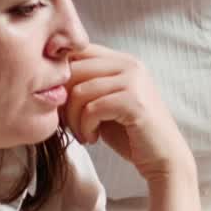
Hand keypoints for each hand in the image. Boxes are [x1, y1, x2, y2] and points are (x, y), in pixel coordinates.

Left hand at [64, 44, 190, 180]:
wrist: (162, 158)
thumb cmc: (129, 133)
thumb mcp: (103, 103)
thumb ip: (84, 86)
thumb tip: (48, 81)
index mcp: (121, 60)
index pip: (78, 52)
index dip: (61, 77)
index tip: (61, 104)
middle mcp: (129, 64)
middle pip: (74, 69)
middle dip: (63, 101)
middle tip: (69, 124)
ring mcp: (134, 81)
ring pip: (80, 91)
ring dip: (74, 119)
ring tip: (83, 134)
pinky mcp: (134, 101)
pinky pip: (93, 108)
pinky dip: (86, 127)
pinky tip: (92, 139)